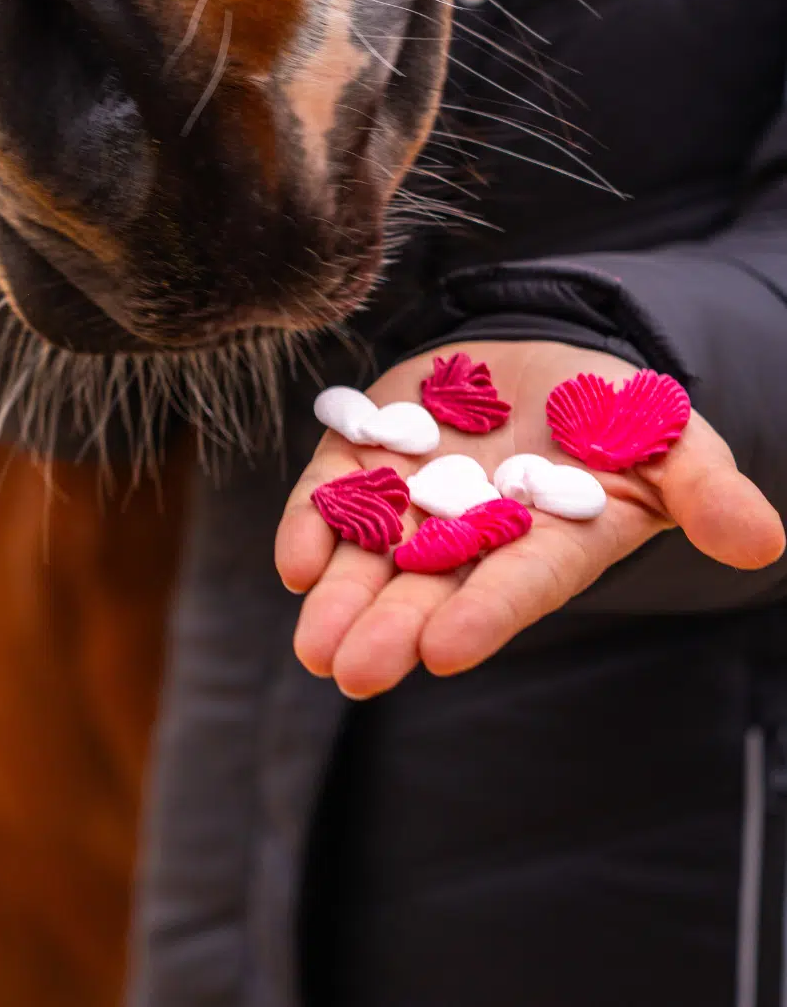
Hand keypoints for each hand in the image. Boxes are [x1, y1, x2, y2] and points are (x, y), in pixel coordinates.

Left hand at [276, 341, 785, 697]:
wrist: (546, 363)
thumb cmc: (616, 415)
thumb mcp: (670, 440)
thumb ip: (704, 488)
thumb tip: (762, 542)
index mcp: (548, 539)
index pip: (516, 583)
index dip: (484, 612)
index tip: (445, 650)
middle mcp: (474, 531)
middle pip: (429, 586)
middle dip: (391, 628)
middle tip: (352, 671)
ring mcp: (415, 494)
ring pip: (371, 553)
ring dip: (341, 595)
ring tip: (313, 644)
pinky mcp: (373, 450)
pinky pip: (335, 491)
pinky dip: (312, 521)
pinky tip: (294, 560)